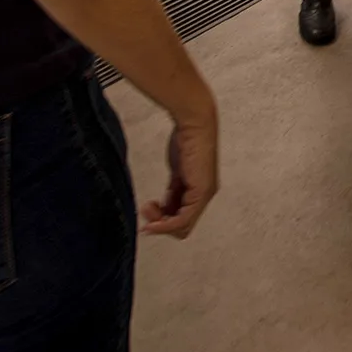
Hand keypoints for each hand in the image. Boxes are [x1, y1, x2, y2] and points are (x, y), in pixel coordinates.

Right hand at [142, 108, 218, 238]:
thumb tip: (163, 207)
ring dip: (161, 224)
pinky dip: (166, 225)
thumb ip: (174, 190)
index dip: (164, 223)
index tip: (147, 218)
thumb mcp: (177, 172)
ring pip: (182, 226)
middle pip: (182, 227)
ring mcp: (204, 194)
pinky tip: (152, 221)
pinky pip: (183, 219)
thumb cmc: (186, 141)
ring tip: (148, 209)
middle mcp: (205, 196)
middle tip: (146, 212)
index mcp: (200, 191)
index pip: (183, 220)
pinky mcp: (201, 191)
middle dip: (161, 224)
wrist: (194, 124)